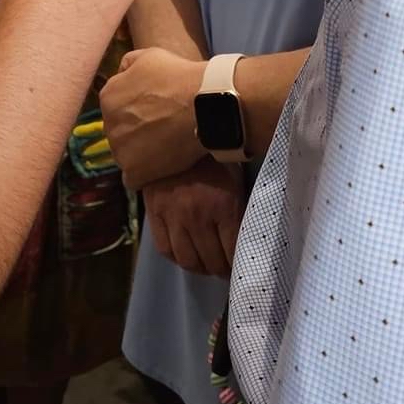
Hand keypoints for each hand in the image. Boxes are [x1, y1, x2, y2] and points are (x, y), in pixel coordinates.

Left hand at [100, 46, 203, 189]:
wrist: (203, 105)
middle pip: (119, 132)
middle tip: (162, 130)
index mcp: (108, 97)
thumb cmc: (179, 76)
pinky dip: (146, 175)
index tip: (155, 112)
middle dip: (136, 132)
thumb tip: (121, 75)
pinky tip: (162, 167)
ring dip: (140, 154)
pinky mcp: (134, 172)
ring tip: (166, 148)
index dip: (136, 111)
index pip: (115, 108)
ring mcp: (119, 150)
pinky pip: (133, 179)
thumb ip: (128, 64)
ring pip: (125, 155)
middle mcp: (108, 124)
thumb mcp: (149, 55)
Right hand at [143, 160, 243, 276]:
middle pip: (212, 261)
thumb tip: (249, 236)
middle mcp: (198, 216)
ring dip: (201, 269)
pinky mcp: (154, 214)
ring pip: (188, 261)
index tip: (243, 266)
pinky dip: (177, 258)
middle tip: (226, 269)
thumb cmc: (214, 156)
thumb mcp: (236, 178)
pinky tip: (186, 254)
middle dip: (222, 270)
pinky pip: (165, 249)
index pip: (234, 251)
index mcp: (224, 206)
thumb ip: (240, 208)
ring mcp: (174, 217)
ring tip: (207, 265)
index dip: (240, 264)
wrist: (175, 133)